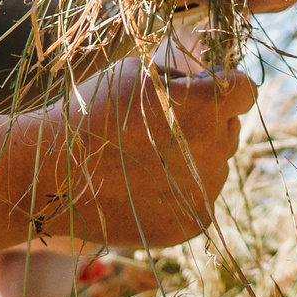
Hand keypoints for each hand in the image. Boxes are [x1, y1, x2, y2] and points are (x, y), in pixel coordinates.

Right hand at [40, 58, 256, 248]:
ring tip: (146, 157)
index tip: (203, 90)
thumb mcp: (137, 71)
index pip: (244, 90)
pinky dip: (179, 192)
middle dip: (207, 122)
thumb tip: (206, 82)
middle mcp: (215, 151)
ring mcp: (204, 192)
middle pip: (230, 129)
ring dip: (194, 158)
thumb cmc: (90, 112)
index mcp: (207, 106)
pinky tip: (142, 186)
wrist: (52, 176)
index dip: (225, 87)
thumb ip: (183, 77)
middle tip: (163, 124)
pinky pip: (197, 199)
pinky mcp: (190, 224)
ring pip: (216, 166)